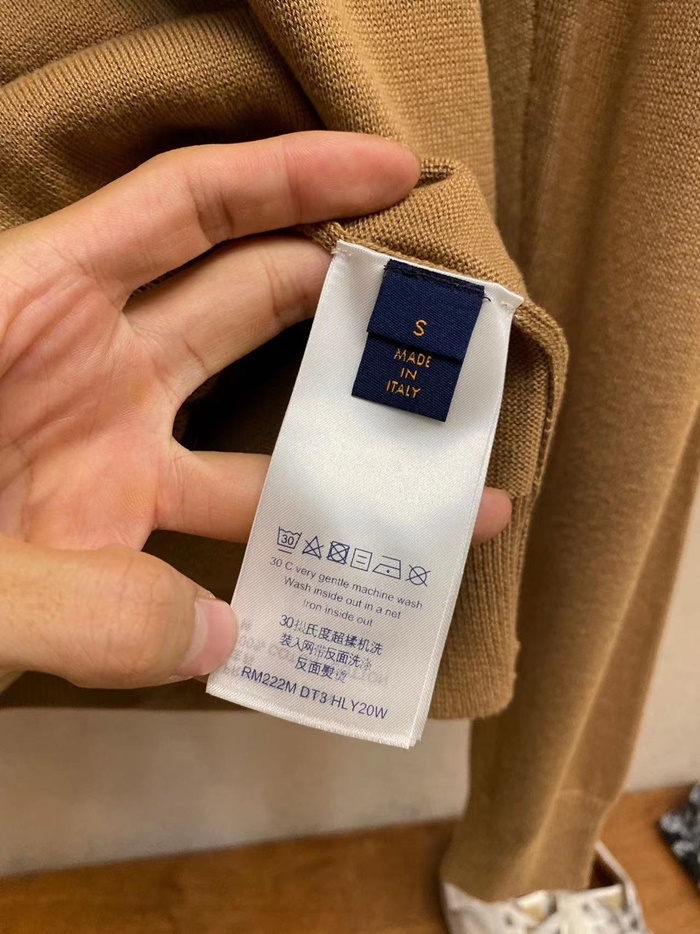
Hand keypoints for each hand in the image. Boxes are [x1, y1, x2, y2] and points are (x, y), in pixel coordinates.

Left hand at [0, 131, 509, 690]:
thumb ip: (77, 605)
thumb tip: (223, 635)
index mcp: (34, 309)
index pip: (191, 208)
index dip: (299, 178)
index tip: (400, 176)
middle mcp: (85, 370)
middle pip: (248, 305)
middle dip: (352, 304)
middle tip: (454, 327)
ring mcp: (102, 460)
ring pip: (254, 441)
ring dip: (346, 460)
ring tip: (455, 480)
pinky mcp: (103, 542)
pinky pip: (211, 546)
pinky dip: (274, 569)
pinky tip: (342, 594)